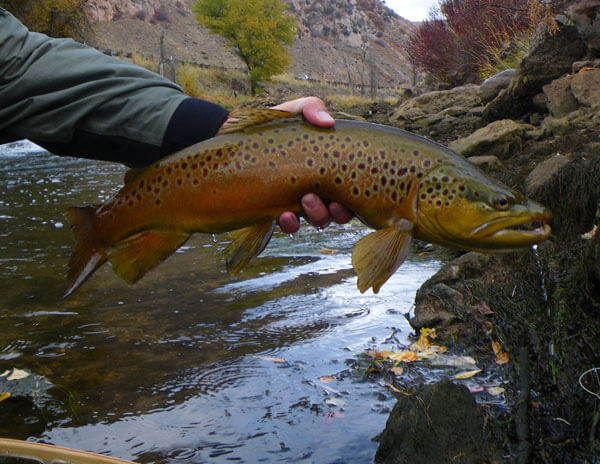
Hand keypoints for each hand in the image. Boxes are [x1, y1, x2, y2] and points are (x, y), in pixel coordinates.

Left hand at [270, 97, 353, 233]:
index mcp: (329, 169)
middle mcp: (319, 189)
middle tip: (330, 200)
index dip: (358, 196)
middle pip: (341, 211)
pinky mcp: (276, 210)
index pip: (353, 188)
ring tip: (306, 200)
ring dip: (318, 215)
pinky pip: (289, 226)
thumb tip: (328, 121)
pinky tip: (284, 214)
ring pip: (319, 220)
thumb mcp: (293, 111)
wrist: (234, 135)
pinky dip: (290, 224)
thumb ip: (311, 108)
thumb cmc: (271, 124)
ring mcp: (298, 202)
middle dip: (340, 211)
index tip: (352, 190)